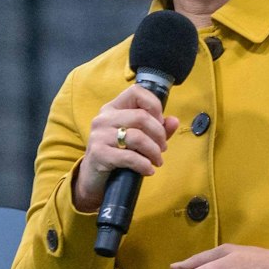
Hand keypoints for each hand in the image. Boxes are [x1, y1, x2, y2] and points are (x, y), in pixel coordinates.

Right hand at [73, 84, 179, 211]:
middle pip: (141, 117)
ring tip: (157, 160)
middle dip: (159, 134)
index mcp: (113, 108)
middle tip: (163, 148)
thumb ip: (158, 128)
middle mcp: (104, 118)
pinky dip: (144, 165)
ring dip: (154, 151)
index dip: (154, 105)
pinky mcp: (98, 153)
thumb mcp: (139, 138)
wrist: (94, 176)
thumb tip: (174, 121)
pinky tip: (148, 170)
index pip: (136, 92)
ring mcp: (99, 135)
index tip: (160, 122)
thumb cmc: (119, 153)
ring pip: (137, 137)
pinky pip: (129, 156)